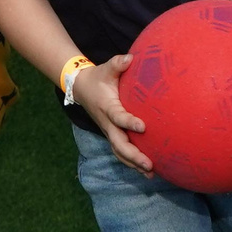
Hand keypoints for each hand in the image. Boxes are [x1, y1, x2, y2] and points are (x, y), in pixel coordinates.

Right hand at [73, 52, 152, 172]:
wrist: (81, 88)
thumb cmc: (99, 78)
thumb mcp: (106, 68)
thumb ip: (118, 64)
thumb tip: (130, 57)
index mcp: (107, 107)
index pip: (118, 117)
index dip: (129, 122)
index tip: (143, 127)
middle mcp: (107, 124)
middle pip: (119, 144)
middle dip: (134, 156)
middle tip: (150, 164)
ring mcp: (109, 131)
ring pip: (119, 152)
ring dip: (133, 164)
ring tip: (150, 173)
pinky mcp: (112, 135)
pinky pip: (120, 152)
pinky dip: (131, 163)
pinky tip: (146, 171)